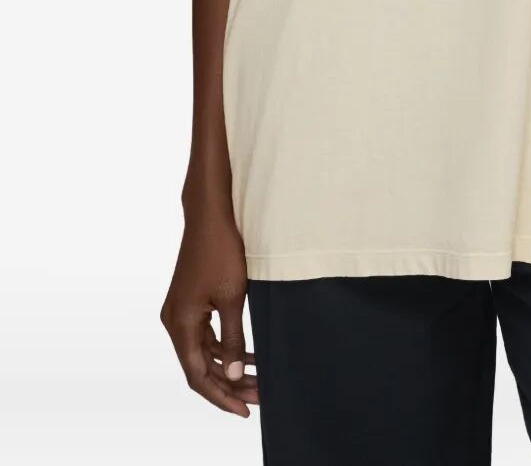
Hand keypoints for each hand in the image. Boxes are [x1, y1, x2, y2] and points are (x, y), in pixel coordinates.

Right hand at [160, 204, 257, 415]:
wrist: (210, 215)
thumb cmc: (220, 252)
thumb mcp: (232, 298)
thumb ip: (232, 339)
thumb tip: (231, 375)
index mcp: (180, 324)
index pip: (197, 376)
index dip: (220, 397)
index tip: (244, 410)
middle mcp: (174, 322)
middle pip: (199, 367)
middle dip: (228, 385)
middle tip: (259, 396)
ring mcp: (181, 312)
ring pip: (203, 352)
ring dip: (228, 368)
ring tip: (258, 380)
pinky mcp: (190, 302)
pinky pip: (205, 335)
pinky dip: (225, 348)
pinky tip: (247, 357)